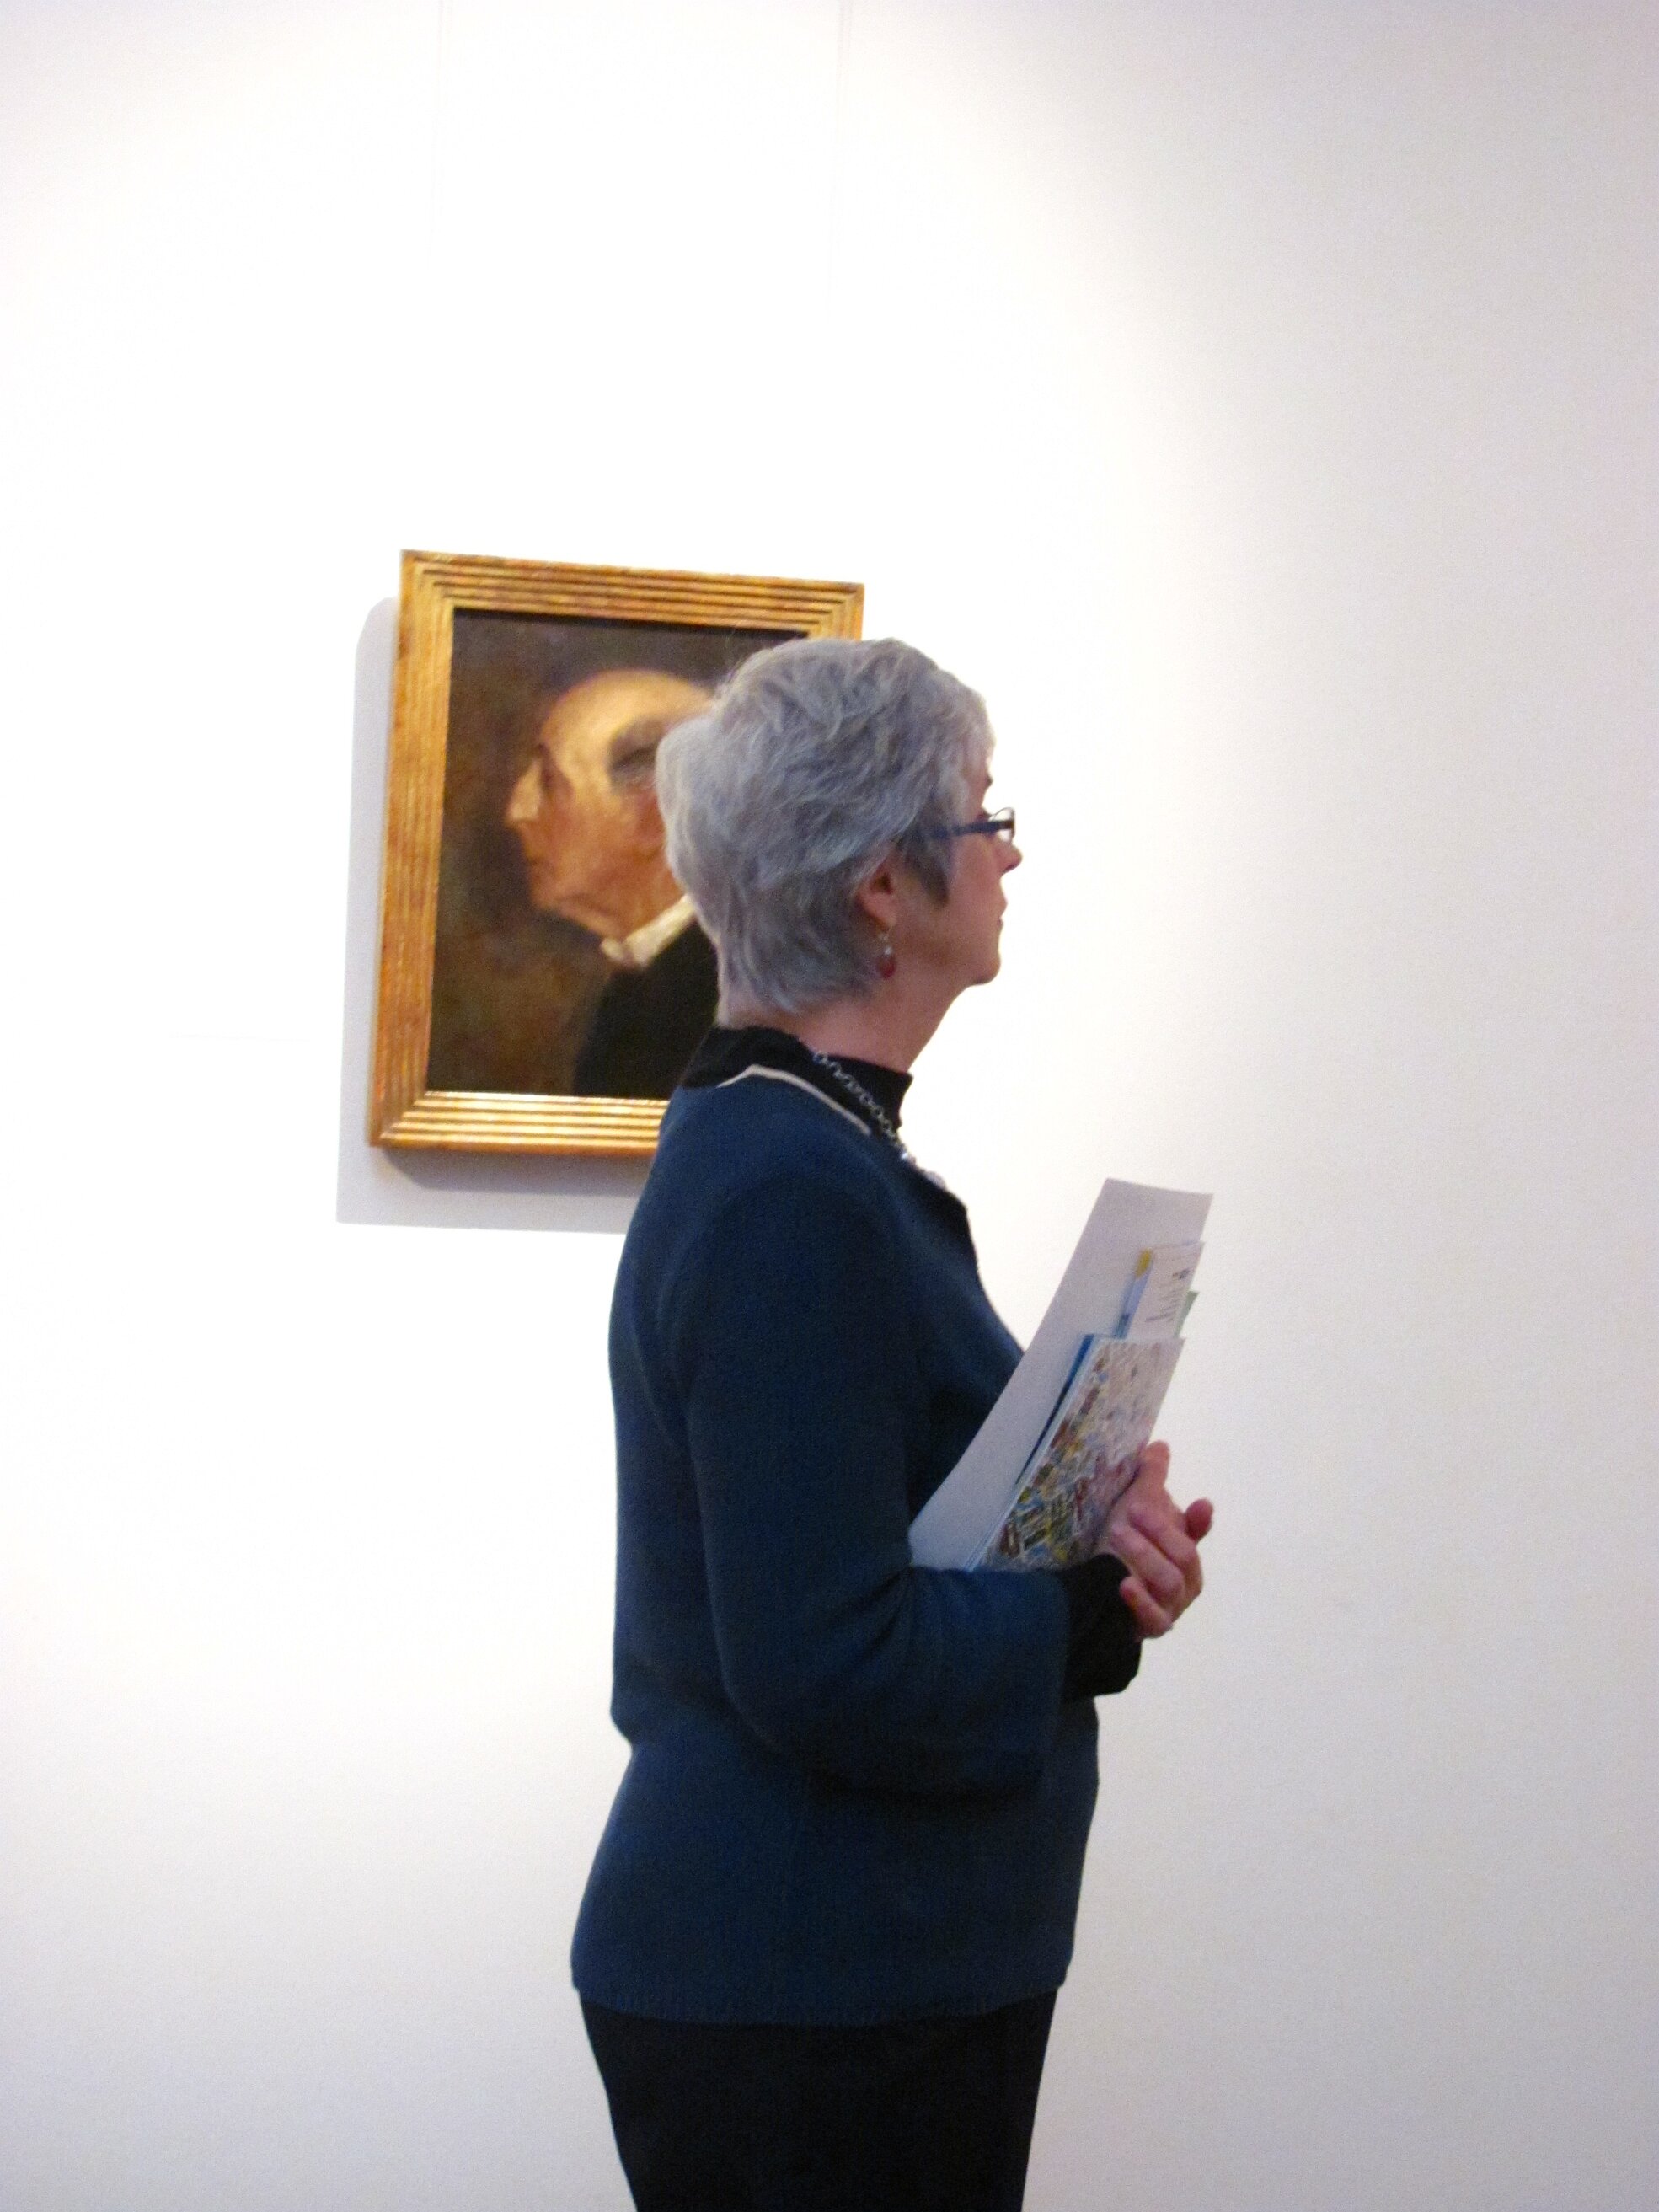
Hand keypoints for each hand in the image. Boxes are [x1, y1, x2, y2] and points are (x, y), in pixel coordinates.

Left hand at [1103, 1441, 1212, 1638]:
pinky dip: (1142, 1601)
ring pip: (1171, 1581)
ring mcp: (1172, 1606)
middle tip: (1133, 1510)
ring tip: (1118, 1535)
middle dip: (1160, 1530)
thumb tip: (1160, 1445)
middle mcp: (1185, 1580)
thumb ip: (1151, 1479)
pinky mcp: (1154, 1627)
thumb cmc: (1120, 1549)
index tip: (1201, 1505)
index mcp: (1184, 1549)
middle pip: (1185, 1555)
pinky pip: (1156, 1618)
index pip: (1197, 1534)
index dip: (1200, 1521)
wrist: (1096, 1594)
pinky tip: (1125, 1585)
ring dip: (1145, 1555)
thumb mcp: (1134, 1510)